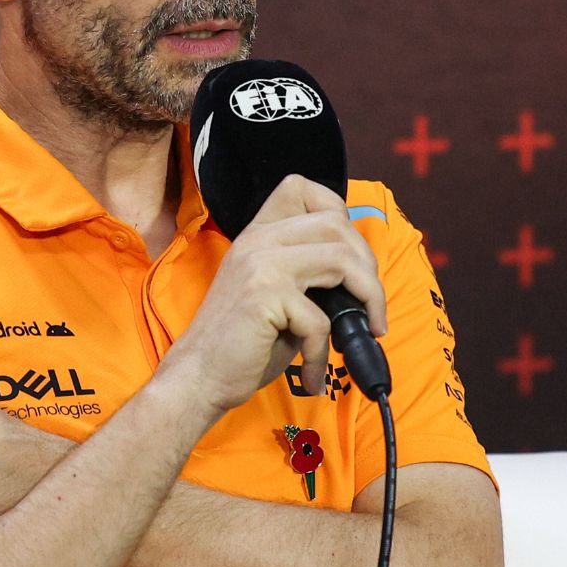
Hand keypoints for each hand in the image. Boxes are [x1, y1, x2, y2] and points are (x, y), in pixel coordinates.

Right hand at [161, 174, 386, 412]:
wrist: (197, 376)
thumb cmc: (240, 344)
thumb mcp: (275, 295)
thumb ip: (308, 276)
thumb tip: (359, 282)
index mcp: (258, 235)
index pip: (302, 189)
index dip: (339, 214)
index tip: (352, 260)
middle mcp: (258, 240)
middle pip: (336, 224)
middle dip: (367, 267)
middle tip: (369, 306)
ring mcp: (260, 264)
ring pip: (340, 259)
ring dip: (367, 298)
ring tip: (364, 330)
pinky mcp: (263, 296)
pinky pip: (319, 319)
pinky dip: (322, 353)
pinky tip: (311, 373)